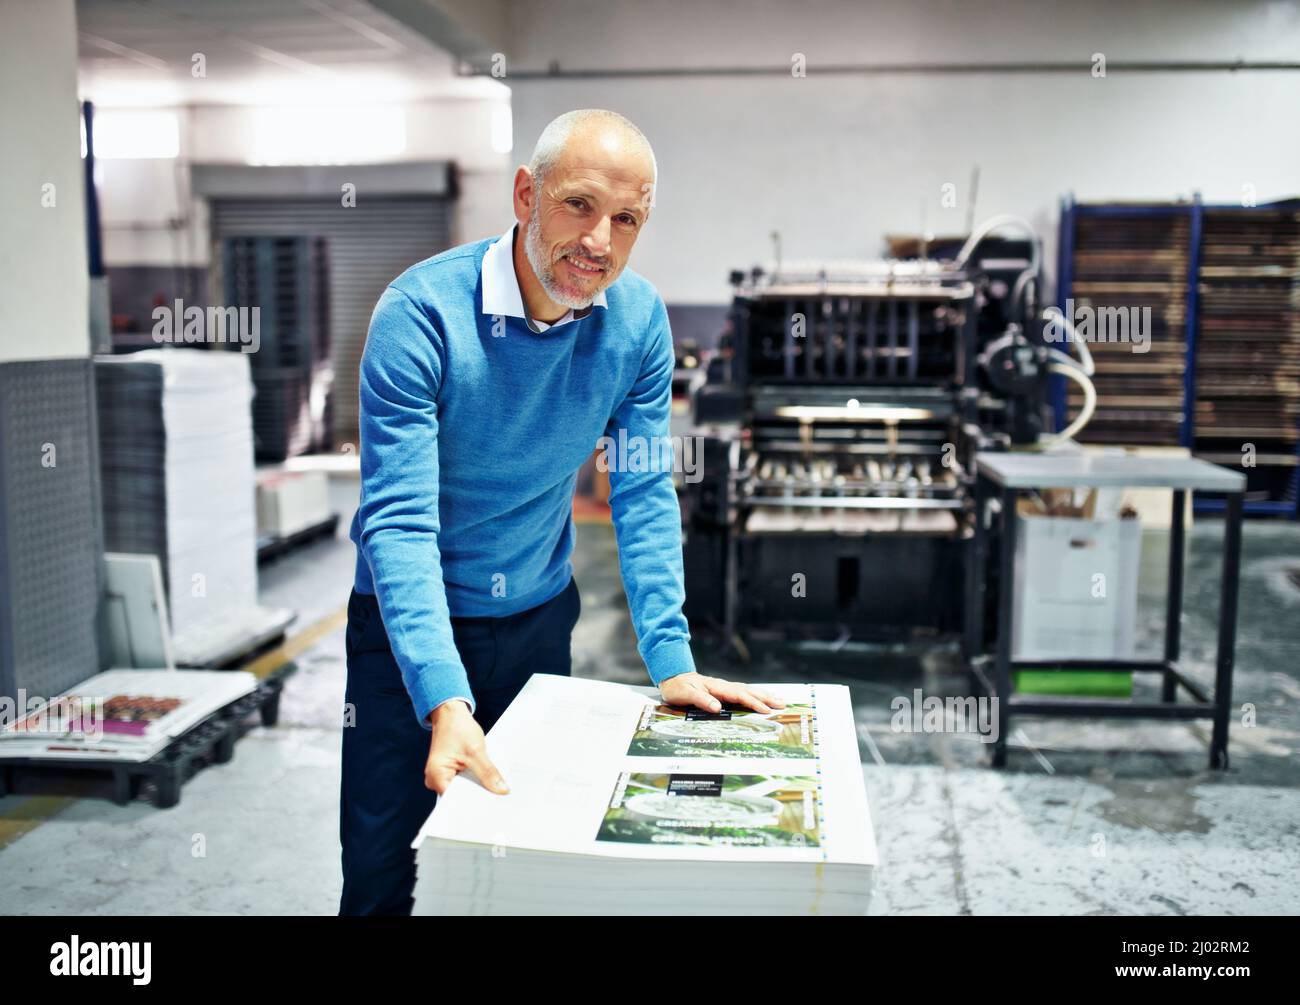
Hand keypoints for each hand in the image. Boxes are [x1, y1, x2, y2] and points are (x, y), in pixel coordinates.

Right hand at [424, 700, 508, 795]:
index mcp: (436, 777)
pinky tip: (485, 776)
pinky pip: (464, 781)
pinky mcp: (449, 773)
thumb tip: (501, 790)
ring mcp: (442, 777)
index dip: (473, 803)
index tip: (491, 805)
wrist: (451, 714)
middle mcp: (435, 780)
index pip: (455, 801)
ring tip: (492, 783)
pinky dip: (475, 778)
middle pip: (460, 797)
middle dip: (477, 794)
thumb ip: (488, 773)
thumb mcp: (476, 751)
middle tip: (497, 794)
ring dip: (477, 785)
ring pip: (463, 789)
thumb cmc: (457, 728)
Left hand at [658, 672, 785, 714]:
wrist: (672, 677)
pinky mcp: (723, 691)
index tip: (766, 710)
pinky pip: (742, 693)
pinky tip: (761, 699)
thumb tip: (718, 708)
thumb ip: (702, 700)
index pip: (739, 695)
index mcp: (717, 687)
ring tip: (778, 700)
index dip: (753, 703)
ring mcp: (724, 688)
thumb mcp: (686, 694)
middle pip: (749, 691)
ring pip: (748, 690)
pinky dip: (754, 695)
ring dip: (763, 695)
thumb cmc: (678, 687)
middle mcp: (723, 686)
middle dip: (766, 698)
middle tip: (782, 704)